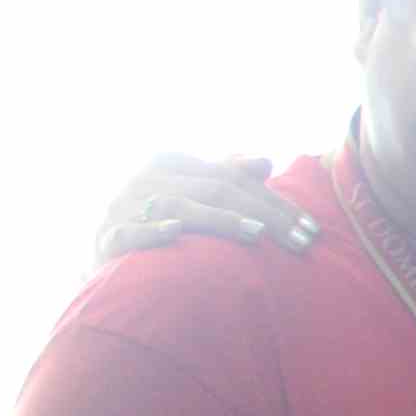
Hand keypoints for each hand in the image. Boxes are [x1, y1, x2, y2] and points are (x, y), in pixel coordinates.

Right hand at [96, 154, 317, 263]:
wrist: (104, 254)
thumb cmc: (156, 220)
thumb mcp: (192, 194)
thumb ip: (226, 176)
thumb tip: (264, 161)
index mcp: (168, 162)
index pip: (233, 177)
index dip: (276, 200)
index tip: (311, 227)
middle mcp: (145, 178)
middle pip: (217, 189)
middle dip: (265, 214)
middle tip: (302, 241)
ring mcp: (122, 206)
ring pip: (180, 206)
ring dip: (220, 219)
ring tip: (259, 234)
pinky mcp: (107, 236)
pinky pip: (130, 231)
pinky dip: (153, 230)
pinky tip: (176, 232)